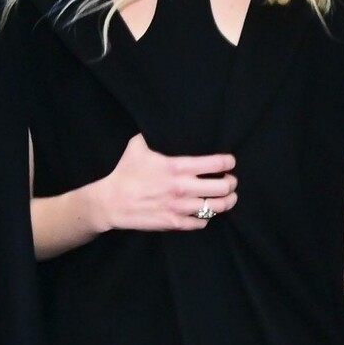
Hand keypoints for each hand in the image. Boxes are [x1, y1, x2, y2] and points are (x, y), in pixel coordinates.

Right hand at [96, 132, 236, 232]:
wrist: (112, 203)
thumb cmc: (125, 173)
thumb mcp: (137, 146)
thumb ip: (153, 134)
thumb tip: (159, 122)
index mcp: (178, 167)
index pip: (216, 164)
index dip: (228, 162)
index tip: (229, 162)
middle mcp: (183, 188)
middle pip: (224, 187)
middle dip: (231, 183)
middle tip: (230, 181)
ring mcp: (180, 207)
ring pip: (217, 207)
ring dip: (226, 201)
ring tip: (227, 197)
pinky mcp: (175, 223)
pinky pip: (202, 222)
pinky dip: (207, 216)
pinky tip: (205, 211)